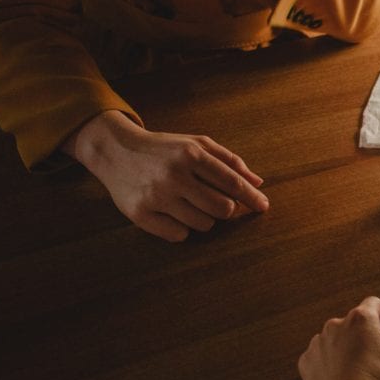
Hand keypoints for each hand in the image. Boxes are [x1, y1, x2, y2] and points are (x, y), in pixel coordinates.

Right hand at [63, 110, 268, 241]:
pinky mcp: (140, 214)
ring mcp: (156, 196)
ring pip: (203, 225)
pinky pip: (179, 235)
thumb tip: (258, 182)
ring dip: (204, 218)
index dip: (252, 197)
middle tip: (218, 202)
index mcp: (191, 154)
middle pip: (222, 208)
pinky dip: (182, 228)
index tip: (264, 206)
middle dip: (226, 209)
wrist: (116, 150)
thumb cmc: (165, 149)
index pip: (233, 182)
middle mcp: (174, 175)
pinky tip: (174, 213)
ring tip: (191, 204)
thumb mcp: (196, 144)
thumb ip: (229, 161)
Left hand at [298, 297, 379, 379]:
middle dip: (368, 334)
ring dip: (349, 348)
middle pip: (355, 322)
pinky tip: (343, 378)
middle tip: (379, 354)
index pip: (375, 304)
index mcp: (361, 319)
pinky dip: (332, 363)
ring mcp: (318, 343)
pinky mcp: (307, 362)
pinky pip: (322, 356)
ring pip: (337, 338)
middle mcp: (336, 325)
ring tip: (361, 369)